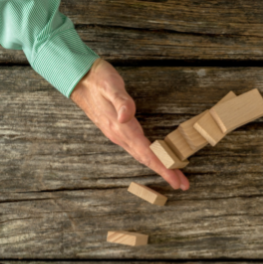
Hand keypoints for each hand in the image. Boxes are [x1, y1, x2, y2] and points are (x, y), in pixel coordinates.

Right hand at [71, 58, 189, 189]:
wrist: (79, 78)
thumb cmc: (98, 79)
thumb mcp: (110, 86)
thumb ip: (121, 101)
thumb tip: (126, 117)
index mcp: (121, 128)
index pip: (146, 152)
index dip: (162, 167)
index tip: (175, 179)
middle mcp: (120, 135)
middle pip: (146, 159)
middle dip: (165, 172)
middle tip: (182, 184)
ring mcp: (118, 134)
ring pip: (142, 155)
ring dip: (160, 167)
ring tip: (175, 176)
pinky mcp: (119, 130)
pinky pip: (138, 149)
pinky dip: (151, 157)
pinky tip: (158, 159)